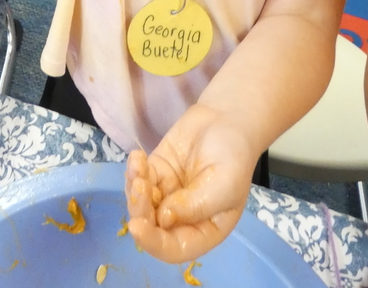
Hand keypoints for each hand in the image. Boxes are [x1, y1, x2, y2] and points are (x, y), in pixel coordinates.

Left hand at [125, 103, 256, 261]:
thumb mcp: (224, 185)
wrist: (228, 119)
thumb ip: (195, 206)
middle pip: (153, 226)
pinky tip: (138, 156)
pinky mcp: (157, 171)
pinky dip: (133, 171)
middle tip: (140, 186)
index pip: (175, 248)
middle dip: (141, 210)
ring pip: (142, 203)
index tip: (138, 227)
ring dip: (135, 189)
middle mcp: (182, 217)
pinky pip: (138, 179)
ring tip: (139, 166)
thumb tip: (164, 218)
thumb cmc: (234, 156)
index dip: (154, 243)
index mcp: (203, 229)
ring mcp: (167, 193)